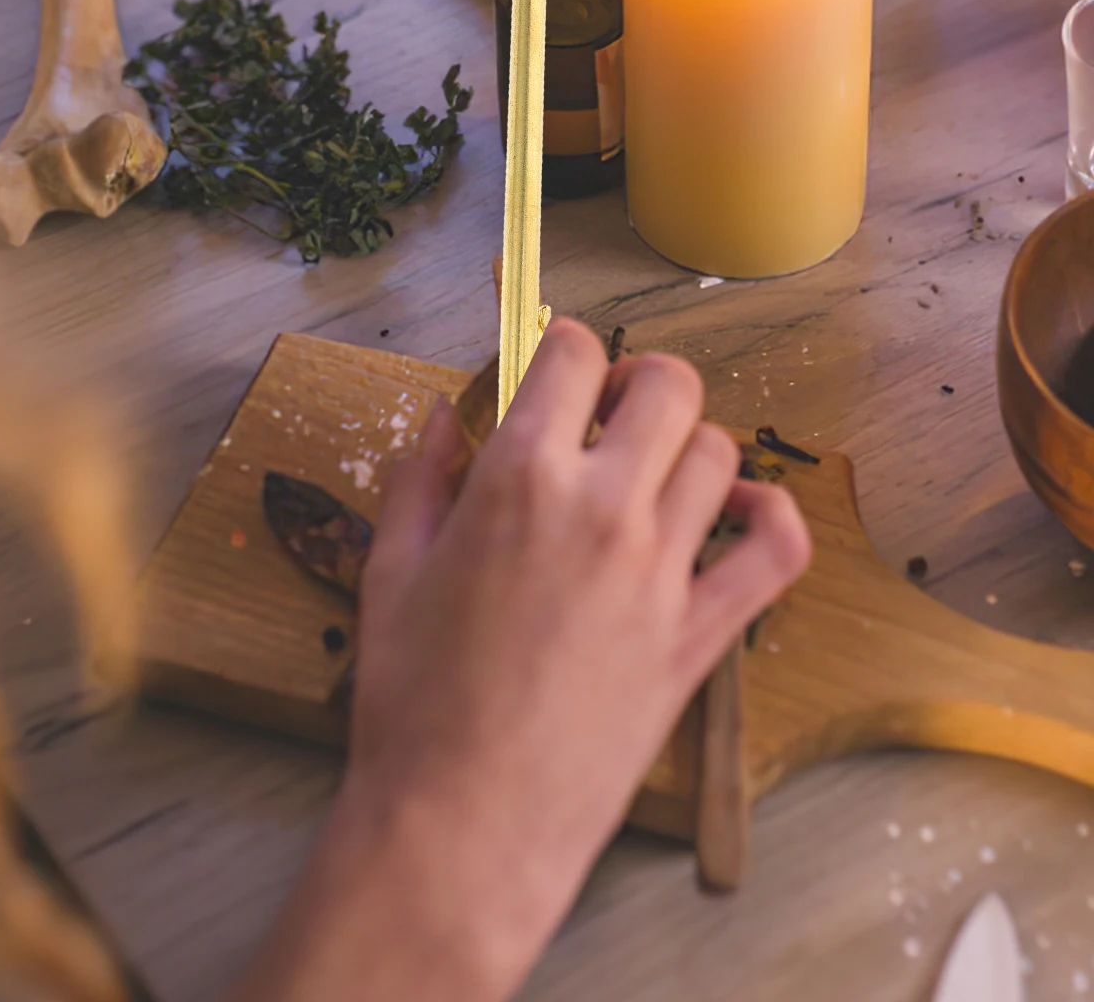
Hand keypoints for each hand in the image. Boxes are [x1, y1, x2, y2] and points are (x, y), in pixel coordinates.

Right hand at [286, 320, 808, 1001]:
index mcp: (519, 479)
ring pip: (718, 453)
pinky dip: (770, 518)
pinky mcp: (701, 637)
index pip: (569, 356)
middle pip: (666, 387)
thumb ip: (421, 478)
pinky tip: (739, 514)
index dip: (560, 343)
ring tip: (649, 468)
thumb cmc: (413, 701)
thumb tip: (440, 418)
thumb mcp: (391, 570)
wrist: (464, 822)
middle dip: (637, 378)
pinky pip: (775, 554)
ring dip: (686, 444)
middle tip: (605, 408)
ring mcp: (663, 572)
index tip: (551, 357)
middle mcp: (603, 507)